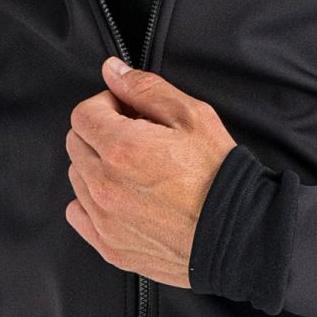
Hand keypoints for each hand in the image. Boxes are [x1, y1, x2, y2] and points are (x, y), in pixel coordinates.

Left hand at [64, 57, 237, 287]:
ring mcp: (104, 219)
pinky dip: (93, 202)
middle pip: (77, 143)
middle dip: (101, 133)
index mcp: (121, 148)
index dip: (107, 105)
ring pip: (78, 178)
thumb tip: (112, 71)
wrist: (239, 234)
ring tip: (137, 170)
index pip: (83, 113)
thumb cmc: (220, 176)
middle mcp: (104, 185)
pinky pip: (79, 214)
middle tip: (137, 138)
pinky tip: (125, 198)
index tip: (129, 112)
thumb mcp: (192, 117)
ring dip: (98, 166)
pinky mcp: (109, 245)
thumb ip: (146, 88)